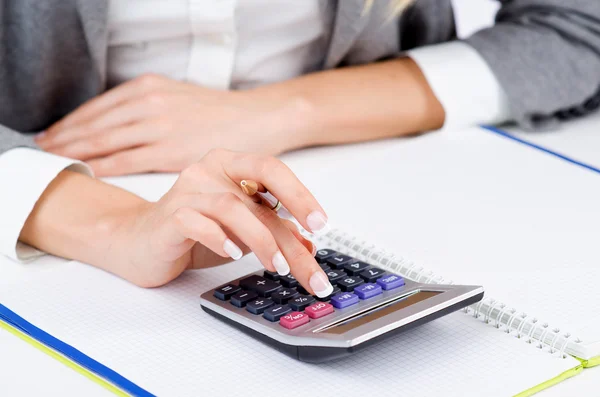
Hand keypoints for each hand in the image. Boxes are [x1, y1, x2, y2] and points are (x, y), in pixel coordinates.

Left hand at [36, 74, 308, 175]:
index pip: (99, 106)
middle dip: (66, 137)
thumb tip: (125, 126)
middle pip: (95, 123)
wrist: (260, 119)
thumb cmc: (224, 113)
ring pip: (104, 140)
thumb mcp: (181, 97)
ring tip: (56, 162)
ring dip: (75, 152)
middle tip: (45, 149)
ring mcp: (158, 125)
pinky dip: (100, 166)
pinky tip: (85, 172)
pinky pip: (125, 160)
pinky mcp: (170, 149)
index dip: (73, 122)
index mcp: (150, 87)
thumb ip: (151, 107)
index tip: (55, 134)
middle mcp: (149, 102)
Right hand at [103, 149, 332, 295]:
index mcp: (232, 165)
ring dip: (260, 240)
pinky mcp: (169, 215)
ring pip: (231, 208)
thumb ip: (273, 232)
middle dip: (288, 235)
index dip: (299, 194)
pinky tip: (233, 255)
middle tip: (308, 264)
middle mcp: (210, 170)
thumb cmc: (194, 232)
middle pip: (258, 198)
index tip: (320, 224)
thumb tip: (309, 247)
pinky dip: (218, 238)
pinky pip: (196, 221)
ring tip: (276, 266)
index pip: (272, 169)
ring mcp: (187, 191)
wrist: (140, 242)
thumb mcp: (242, 232)